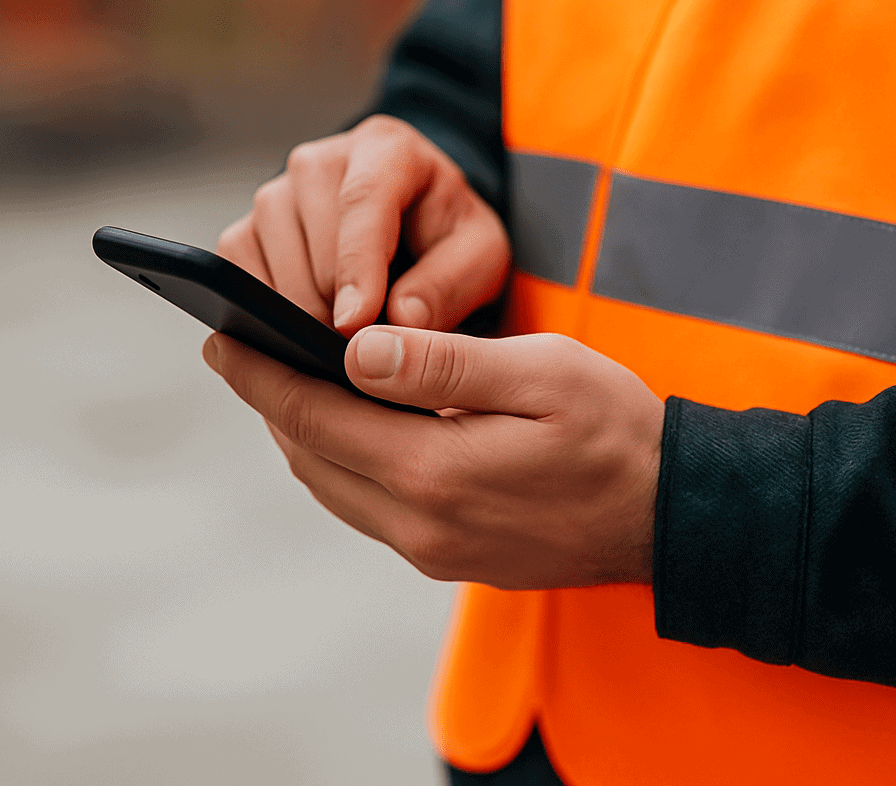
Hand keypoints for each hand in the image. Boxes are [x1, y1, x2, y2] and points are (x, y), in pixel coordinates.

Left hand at [202, 325, 664, 588]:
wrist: (673, 513)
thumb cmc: (617, 429)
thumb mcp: (541, 372)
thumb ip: (443, 361)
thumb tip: (355, 349)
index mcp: (434, 471)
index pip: (314, 417)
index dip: (260, 374)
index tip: (221, 335)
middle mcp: (421, 524)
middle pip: (311, 457)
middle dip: (271, 402)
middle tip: (244, 349)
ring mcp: (434, 550)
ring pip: (334, 488)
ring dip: (304, 435)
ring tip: (286, 383)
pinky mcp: (451, 558)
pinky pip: (369, 508)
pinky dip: (343, 462)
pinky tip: (352, 428)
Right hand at [217, 115, 508, 333]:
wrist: (417, 229)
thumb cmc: (447, 238)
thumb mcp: (479, 257)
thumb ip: (450, 283)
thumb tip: (402, 318)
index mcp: (386, 149)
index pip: (363, 200)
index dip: (356, 266)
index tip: (354, 325)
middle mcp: (320, 162)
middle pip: (306, 233)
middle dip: (329, 303)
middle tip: (358, 354)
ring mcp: (277, 193)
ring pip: (266, 255)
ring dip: (295, 310)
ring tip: (335, 345)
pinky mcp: (248, 228)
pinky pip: (236, 271)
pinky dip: (259, 310)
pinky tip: (298, 335)